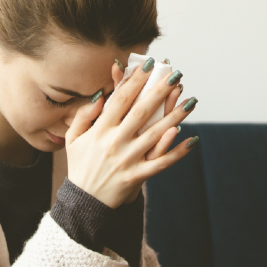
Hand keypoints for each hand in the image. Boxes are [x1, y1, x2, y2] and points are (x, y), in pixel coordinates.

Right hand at [63, 59, 197, 207]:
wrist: (84, 202)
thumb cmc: (80, 165)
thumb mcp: (73, 138)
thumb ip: (84, 116)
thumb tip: (100, 97)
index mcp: (99, 130)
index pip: (120, 99)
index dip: (135, 81)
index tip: (149, 65)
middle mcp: (114, 142)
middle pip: (141, 112)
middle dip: (160, 92)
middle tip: (176, 75)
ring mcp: (127, 160)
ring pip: (155, 134)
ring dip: (175, 117)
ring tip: (190, 102)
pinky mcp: (137, 176)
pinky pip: (161, 163)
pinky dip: (177, 152)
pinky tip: (192, 140)